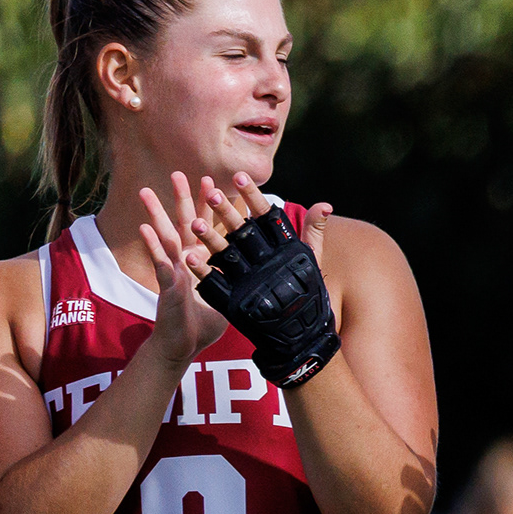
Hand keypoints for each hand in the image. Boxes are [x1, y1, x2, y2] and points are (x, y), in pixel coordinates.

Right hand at [130, 172, 242, 362]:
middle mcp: (188, 262)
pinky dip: (154, 249)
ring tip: (146, 192)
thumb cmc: (205, 322)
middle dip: (181, 199)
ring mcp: (176, 273)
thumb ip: (241, 278)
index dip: (212, 208)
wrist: (185, 346)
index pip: (209, 228)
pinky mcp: (169, 289)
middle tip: (179, 173)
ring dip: (156, 215)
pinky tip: (145, 231)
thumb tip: (265, 268)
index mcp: (204, 261)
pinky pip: (161, 266)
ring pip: (165, 239)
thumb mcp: (231, 296)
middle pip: (185, 224)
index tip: (216, 183)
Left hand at [195, 195, 343, 386]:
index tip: (240, 177)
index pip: (268, 218)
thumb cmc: (309, 294)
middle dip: (227, 213)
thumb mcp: (313, 261)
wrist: (302, 336)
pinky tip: (188, 257)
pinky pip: (216, 284)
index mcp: (287, 251)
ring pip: (227, 256)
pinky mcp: (239, 303)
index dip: (253, 197)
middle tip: (211, 192)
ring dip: (210, 239)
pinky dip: (203, 271)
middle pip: (245, 233)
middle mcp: (270, 265)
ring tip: (194, 224)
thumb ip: (314, 231)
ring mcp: (253, 284)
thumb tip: (323, 204)